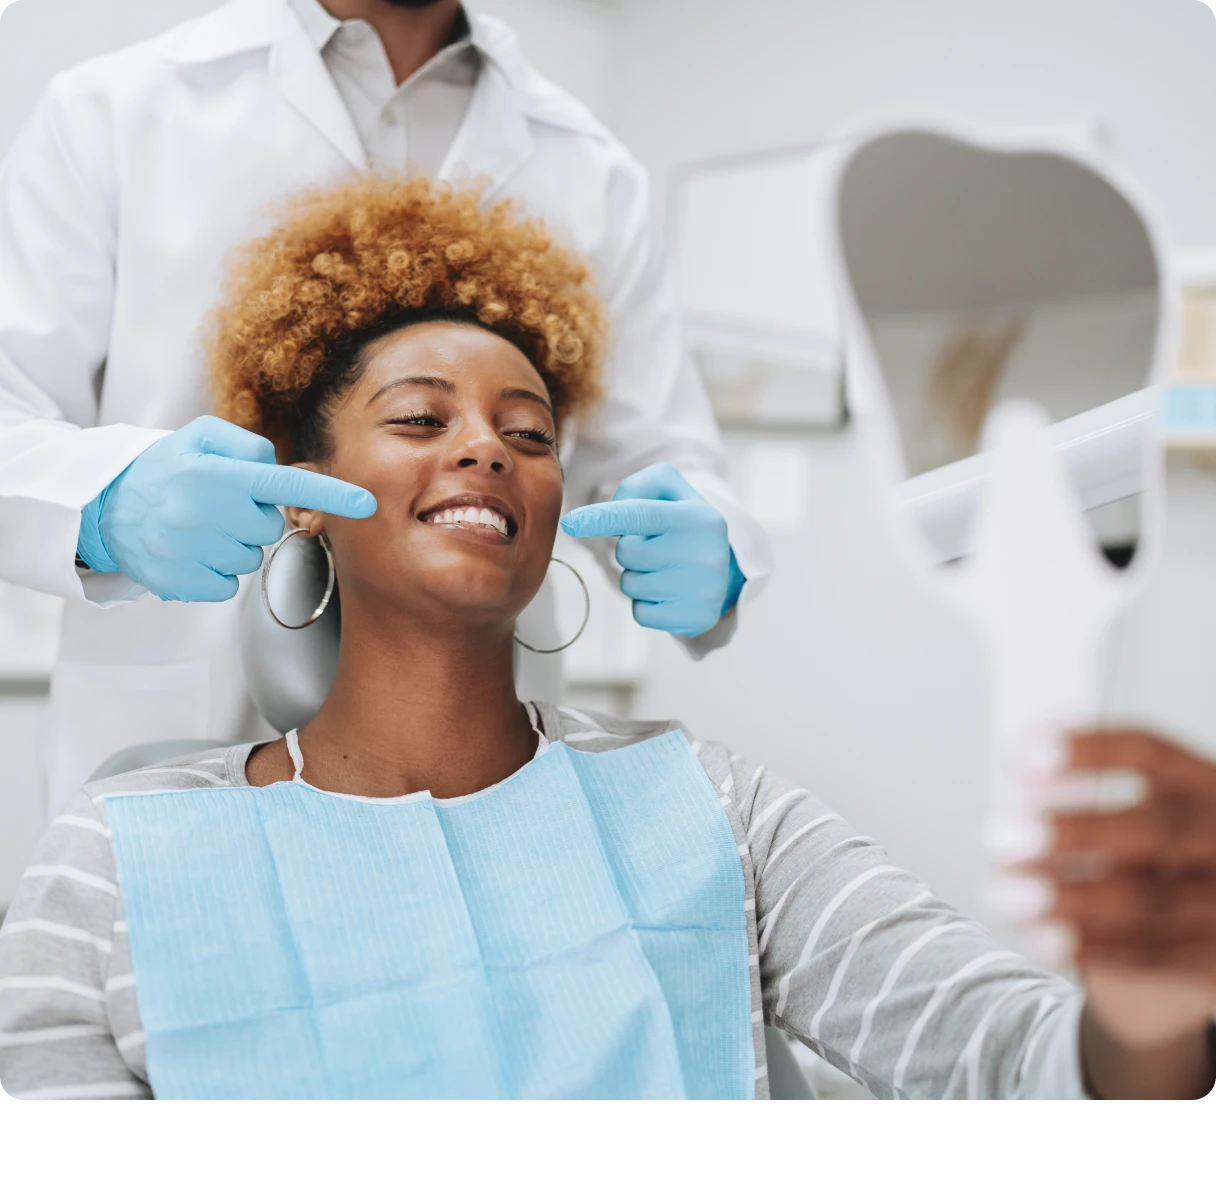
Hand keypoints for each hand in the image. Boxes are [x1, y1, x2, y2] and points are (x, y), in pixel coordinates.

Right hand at [76, 416, 375, 601]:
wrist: (105, 508)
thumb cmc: (167, 469)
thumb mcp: (201, 438)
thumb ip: (248, 446)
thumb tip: (279, 468)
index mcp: (213, 475)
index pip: (284, 484)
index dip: (331, 494)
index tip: (367, 503)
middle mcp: (202, 514)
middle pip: (269, 528)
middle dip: (252, 517)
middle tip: (219, 506)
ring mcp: (190, 552)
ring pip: (250, 558)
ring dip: (233, 544)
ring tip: (200, 528)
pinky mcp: (182, 583)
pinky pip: (227, 584)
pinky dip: (215, 571)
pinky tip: (191, 552)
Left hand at [560, 463, 744, 637]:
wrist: (725, 569)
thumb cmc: (682, 524)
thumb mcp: (669, 492)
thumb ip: (637, 487)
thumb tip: (609, 513)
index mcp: (698, 517)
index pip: (642, 515)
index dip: (604, 518)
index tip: (572, 523)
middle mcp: (706, 553)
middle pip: (628, 552)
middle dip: (629, 549)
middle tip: (654, 546)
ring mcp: (704, 590)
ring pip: (631, 584)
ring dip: (636, 576)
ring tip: (662, 569)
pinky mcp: (697, 618)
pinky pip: (641, 613)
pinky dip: (645, 602)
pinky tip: (667, 592)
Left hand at [1025, 729, 1215, 1098]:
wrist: (1195, 933)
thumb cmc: (1142, 861)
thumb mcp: (1129, 817)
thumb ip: (1077, 802)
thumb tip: (1008, 803)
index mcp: (1202, 785)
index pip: (1150, 753)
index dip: (1084, 752)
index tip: (1016, 759)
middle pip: (1154, 830)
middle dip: (1071, 834)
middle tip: (999, 841)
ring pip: (1148, 902)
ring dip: (1066, 900)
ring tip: (1006, 896)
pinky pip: (1153, 956)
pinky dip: (1090, 948)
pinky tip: (1041, 937)